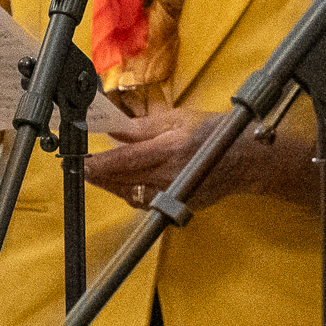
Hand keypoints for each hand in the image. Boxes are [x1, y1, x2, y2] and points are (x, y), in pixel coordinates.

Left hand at [81, 106, 316, 212]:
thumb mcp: (178, 119)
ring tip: (96, 174)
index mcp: (169, 150)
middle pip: (121, 180)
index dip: (97, 163)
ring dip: (110, 185)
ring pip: (129, 194)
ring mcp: (173, 195)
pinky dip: (129, 193)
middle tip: (80, 165)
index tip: (79, 160)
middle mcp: (168, 176)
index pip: (123, 160)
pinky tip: (121, 183)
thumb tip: (113, 129)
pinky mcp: (177, 206)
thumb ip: (143, 126)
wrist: (245, 160)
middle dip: (97, 174)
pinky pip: (144, 202)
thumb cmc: (213, 133)